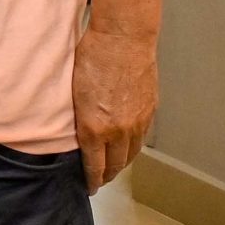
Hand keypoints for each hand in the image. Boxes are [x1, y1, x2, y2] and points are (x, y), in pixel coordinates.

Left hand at [70, 26, 159, 192]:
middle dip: (107, 176)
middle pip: (116, 165)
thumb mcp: (74, 92)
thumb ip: (80, 119)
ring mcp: (137, 122)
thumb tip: (83, 134)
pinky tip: (127, 145)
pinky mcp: (150, 111)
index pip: (95, 167)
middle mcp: (118, 131)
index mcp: (95, 128)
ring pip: (131, 154)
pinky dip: (133, 146)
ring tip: (114, 165)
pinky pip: (141, 138)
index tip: (89, 187)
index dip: (92, 180)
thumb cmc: (92, 57)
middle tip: (100, 180)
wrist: (123, 38)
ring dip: (122, 163)